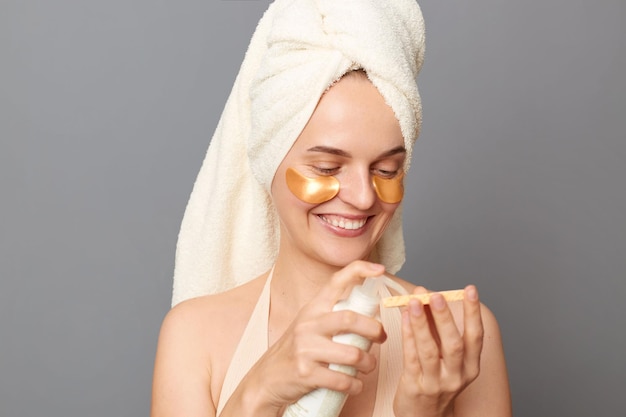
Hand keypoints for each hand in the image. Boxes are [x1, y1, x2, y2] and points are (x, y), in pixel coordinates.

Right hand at [239, 261, 387, 412]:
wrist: (267, 377)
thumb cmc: (297, 349)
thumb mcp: (310, 324)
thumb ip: (333, 315)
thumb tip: (370, 310)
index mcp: (313, 308)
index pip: (337, 281)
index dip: (360, 270)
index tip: (380, 270)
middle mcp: (308, 324)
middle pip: (350, 319)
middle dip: (374, 329)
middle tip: (382, 337)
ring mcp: (305, 348)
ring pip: (352, 354)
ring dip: (368, 363)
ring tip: (368, 366)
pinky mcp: (306, 373)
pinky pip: (342, 380)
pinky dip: (355, 385)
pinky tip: (356, 384)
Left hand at [393, 285, 483, 416]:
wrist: (424, 416)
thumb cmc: (435, 380)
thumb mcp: (446, 358)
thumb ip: (438, 329)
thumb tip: (427, 297)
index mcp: (470, 366)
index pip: (475, 336)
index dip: (473, 312)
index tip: (469, 290)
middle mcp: (457, 375)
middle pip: (454, 343)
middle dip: (444, 317)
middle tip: (435, 295)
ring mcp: (437, 383)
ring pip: (430, 350)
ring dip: (421, 323)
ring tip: (413, 301)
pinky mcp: (415, 386)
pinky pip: (411, 357)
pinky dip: (407, 335)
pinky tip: (404, 319)